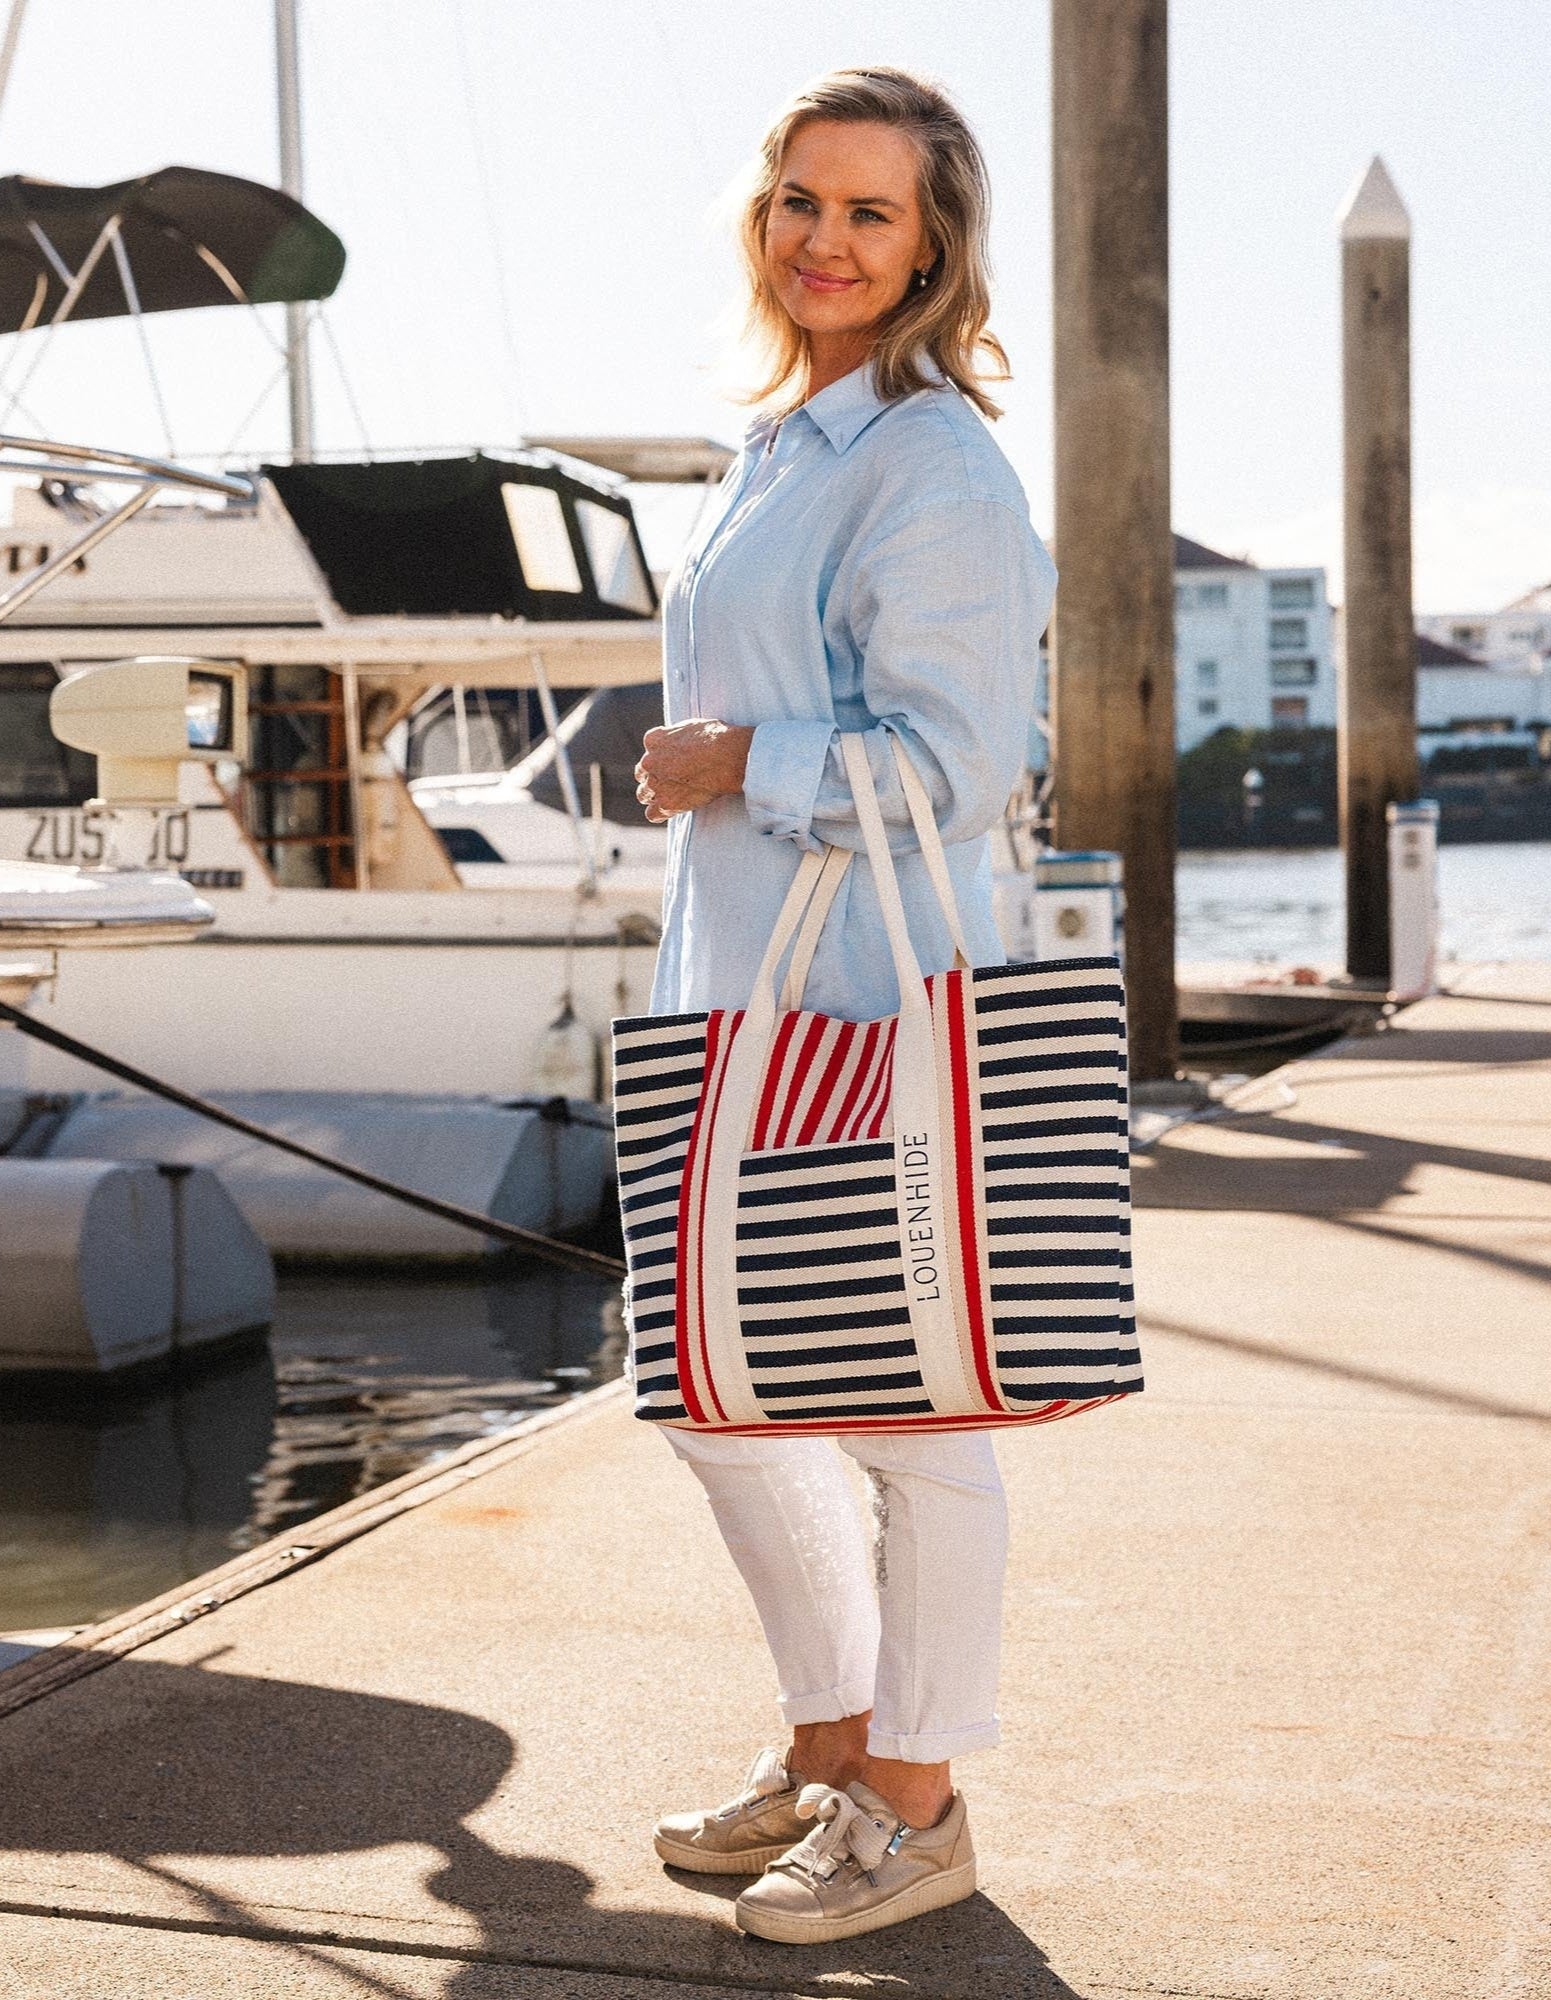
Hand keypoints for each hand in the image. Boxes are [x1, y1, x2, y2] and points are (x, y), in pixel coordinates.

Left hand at [634, 719, 752, 822]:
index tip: (674, 760)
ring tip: (670, 796)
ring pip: (644, 794)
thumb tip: (680, 742)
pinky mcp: (667, 803)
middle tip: (673, 779)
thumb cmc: (716, 738)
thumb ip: (677, 736)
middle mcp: (649, 762)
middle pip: (643, 773)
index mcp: (653, 739)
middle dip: (655, 776)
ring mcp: (656, 784)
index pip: (649, 750)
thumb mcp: (691, 726)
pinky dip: (660, 813)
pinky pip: (653, 814)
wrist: (727, 757)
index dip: (662, 757)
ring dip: (654, 795)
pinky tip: (670, 810)